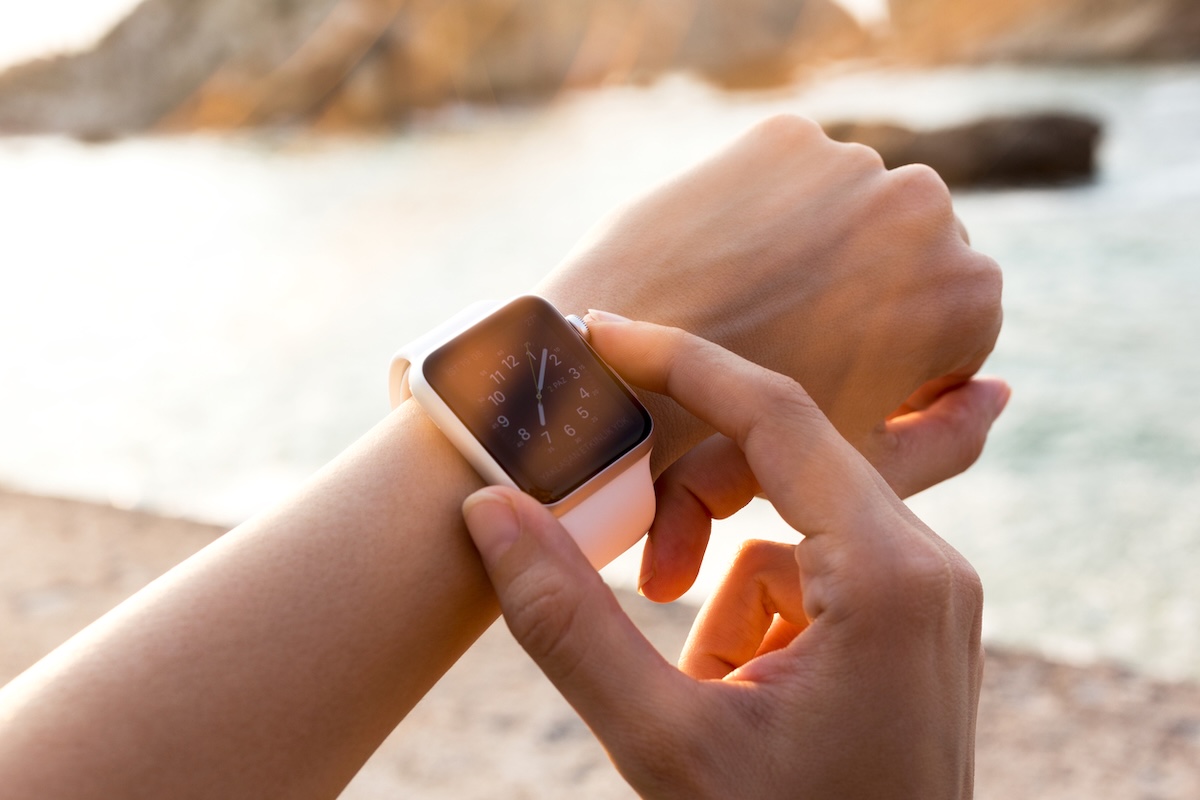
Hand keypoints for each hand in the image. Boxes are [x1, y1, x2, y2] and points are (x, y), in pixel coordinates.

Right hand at [463, 319, 1000, 798]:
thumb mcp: (665, 744)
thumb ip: (569, 623)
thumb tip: (489, 511)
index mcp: (891, 578)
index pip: (777, 416)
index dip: (680, 362)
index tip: (601, 331)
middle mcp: (932, 568)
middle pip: (783, 471)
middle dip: (694, 515)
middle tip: (644, 578)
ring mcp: (932, 598)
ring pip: (788, 540)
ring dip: (725, 602)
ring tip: (713, 703)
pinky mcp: (914, 626)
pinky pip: (813, 583)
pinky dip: (759, 627)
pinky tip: (750, 707)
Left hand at [536, 114, 1001, 478]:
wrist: (616, 378)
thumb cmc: (743, 442)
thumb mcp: (862, 464)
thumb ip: (950, 441)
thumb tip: (1001, 395)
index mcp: (970, 292)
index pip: (959, 326)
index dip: (901, 363)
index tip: (842, 382)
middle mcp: (928, 207)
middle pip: (912, 260)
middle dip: (868, 300)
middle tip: (797, 344)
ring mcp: (852, 160)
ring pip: (856, 214)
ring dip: (826, 251)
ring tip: (760, 306)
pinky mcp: (784, 136)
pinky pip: (797, 179)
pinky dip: (774, 214)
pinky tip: (732, 264)